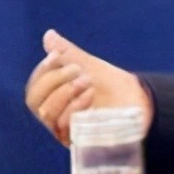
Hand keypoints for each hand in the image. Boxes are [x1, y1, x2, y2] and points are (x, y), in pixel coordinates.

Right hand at [24, 30, 150, 145]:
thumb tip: (49, 35)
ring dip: (64, 92)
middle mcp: (55, 114)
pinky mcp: (79, 138)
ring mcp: (66, 128)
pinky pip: (64, 126)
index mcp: (53, 97)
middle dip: (53, 80)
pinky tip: (90, 95)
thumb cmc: (112, 85)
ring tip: (88, 80)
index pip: (34, 87)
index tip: (57, 55)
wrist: (139, 100)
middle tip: (77, 68)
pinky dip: (74, 107)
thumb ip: (68, 53)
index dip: (42, 70)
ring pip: (46, 113)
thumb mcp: (90, 66)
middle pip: (35, 101)